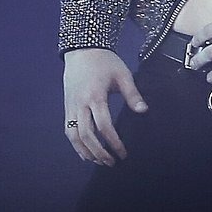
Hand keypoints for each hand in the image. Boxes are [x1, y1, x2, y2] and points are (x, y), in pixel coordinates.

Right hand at [63, 48, 147, 164]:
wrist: (82, 49)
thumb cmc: (104, 61)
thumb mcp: (122, 74)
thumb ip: (133, 94)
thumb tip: (143, 110)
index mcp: (95, 95)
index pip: (103, 125)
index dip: (113, 142)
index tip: (123, 152)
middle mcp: (80, 103)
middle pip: (86, 135)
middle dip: (98, 152)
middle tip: (112, 162)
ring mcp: (71, 105)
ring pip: (73, 135)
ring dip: (85, 152)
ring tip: (99, 161)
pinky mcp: (67, 106)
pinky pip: (68, 129)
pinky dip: (76, 144)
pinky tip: (85, 152)